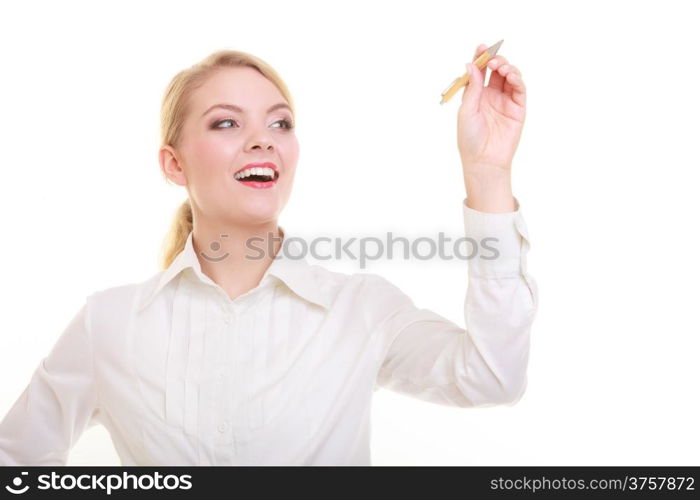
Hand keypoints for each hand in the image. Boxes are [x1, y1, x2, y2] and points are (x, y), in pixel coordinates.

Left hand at [458, 44, 525, 211]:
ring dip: (507, 67)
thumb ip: (472, 87)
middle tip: (492, 60)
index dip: (481, 58)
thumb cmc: (470, 139)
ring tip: (501, 68)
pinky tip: (511, 76)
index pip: (480, 72)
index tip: (481, 47)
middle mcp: (491, 96)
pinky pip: (520, 90)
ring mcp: (505, 102)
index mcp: (476, 96)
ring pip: (510, 77)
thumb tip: (471, 64)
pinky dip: (517, 79)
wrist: (483, 160)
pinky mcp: (518, 109)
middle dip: (495, 60)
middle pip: (496, 71)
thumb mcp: (467, 110)